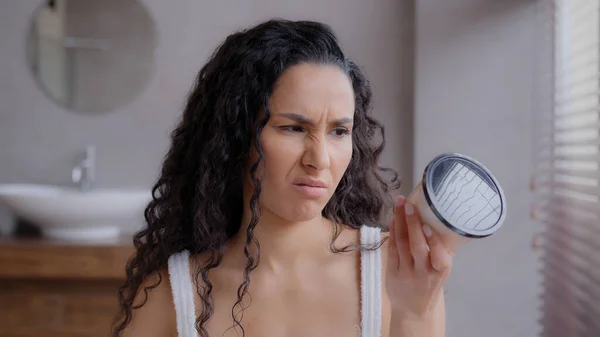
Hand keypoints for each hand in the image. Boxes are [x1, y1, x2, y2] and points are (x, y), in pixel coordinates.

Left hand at [385, 195, 452, 319]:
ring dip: (400, 222)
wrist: (413, 310)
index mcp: (441, 272)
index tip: (428, 225)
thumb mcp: (441, 271)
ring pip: (402, 244)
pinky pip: (392, 249)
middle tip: (408, 204)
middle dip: (412, 224)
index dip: (433, 241)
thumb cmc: (430, 284)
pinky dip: (393, 232)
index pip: (439, 257)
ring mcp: (406, 273)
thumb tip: (438, 220)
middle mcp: (423, 273)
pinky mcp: (392, 272)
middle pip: (417, 246)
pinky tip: (394, 219)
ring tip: (399, 203)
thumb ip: (439, 251)